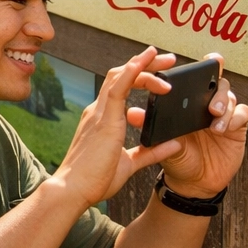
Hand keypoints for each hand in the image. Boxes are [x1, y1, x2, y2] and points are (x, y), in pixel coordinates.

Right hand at [53, 47, 183, 206]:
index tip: (161, 71)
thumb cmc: (95, 179)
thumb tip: (174, 144)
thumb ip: (151, 152)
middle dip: (145, 64)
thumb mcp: (130, 164)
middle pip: (122, 76)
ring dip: (143, 65)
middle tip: (169, 59)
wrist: (74, 189)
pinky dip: (130, 73)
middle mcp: (99, 111)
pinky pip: (117, 89)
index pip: (121, 87)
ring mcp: (99, 112)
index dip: (140, 75)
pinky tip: (142, 63)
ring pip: (121, 77)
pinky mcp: (103, 119)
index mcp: (103, 119)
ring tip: (165, 58)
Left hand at [129, 54, 247, 198]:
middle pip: (214, 80)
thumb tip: (133, 113)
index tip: (175, 62)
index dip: (185, 67)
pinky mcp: (237, 127)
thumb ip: (150, 127)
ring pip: (229, 94)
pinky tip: (225, 128)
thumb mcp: (161, 143)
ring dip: (223, 102)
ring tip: (214, 118)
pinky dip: (235, 117)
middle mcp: (203, 104)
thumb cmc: (177, 159)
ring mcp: (221, 114)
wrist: (194, 183)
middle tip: (207, 98)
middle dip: (213, 83)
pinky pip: (243, 113)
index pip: (186, 77)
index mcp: (183, 103)